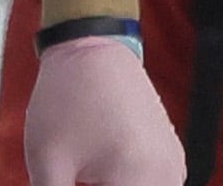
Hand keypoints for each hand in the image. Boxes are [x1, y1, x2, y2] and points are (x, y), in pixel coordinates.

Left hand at [27, 36, 184, 185]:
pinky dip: (125, 182)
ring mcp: (175, 167)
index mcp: (141, 181)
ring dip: (111, 185)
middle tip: (74, 175)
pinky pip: (151, 183)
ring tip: (84, 172)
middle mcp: (169, 177)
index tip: (71, 181)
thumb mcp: (47, 160)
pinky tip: (96, 170)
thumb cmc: (66, 101)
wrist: (92, 49)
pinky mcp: (172, 156)